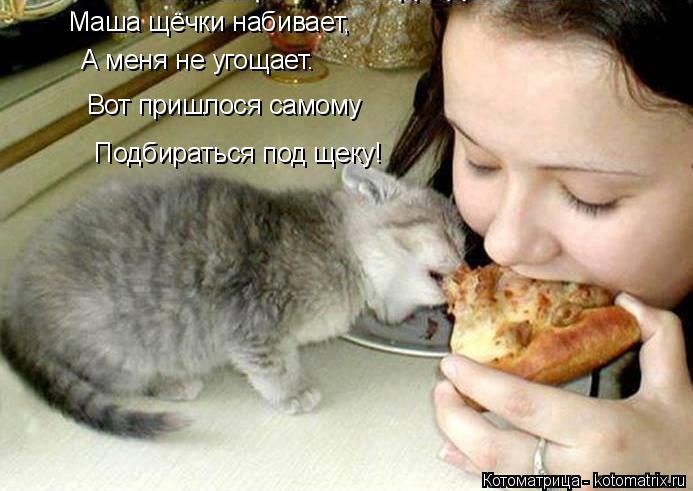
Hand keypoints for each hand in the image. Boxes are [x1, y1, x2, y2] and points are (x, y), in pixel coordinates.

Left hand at [433, 292, 692, 481]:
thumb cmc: (684, 455)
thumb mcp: (679, 393)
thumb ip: (660, 340)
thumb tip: (629, 301)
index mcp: (601, 432)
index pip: (524, 405)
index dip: (480, 383)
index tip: (452, 364)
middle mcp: (576, 471)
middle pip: (495, 450)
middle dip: (455, 417)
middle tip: (442, 389)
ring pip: (494, 476)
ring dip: (460, 443)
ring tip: (446, 414)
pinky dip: (474, 472)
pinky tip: (457, 453)